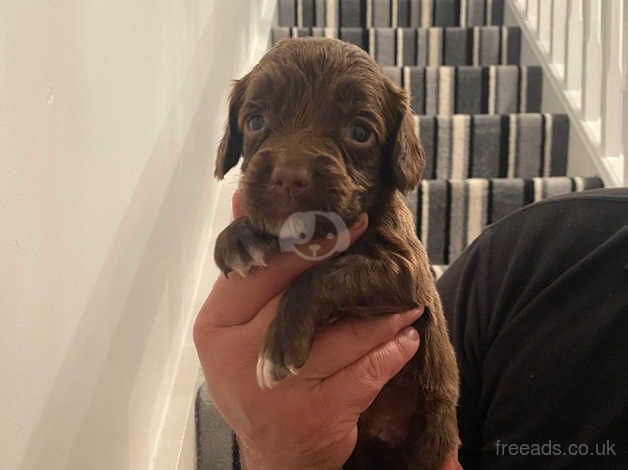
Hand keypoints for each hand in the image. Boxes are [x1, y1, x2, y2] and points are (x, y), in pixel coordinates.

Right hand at [194, 191, 459, 468]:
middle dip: (347, 268)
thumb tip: (243, 198)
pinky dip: (392, 351)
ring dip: (382, 314)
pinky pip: (367, 371)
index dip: (307, 241)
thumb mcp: (238, 323)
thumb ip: (248, 266)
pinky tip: (406, 337)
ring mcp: (278, 387)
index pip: (264, 269)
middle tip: (380, 247)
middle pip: (304, 297)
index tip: (344, 218)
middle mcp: (238, 357)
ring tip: (405, 298)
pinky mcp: (317, 414)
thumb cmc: (256, 373)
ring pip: (343, 334)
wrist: (273, 451)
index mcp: (216, 325)